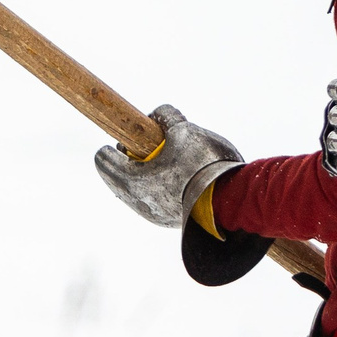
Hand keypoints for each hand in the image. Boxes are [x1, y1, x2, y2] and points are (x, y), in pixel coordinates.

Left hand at [94, 105, 243, 227]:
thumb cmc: (204, 164)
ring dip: (145, 176)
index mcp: (133, 179)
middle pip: (120, 178)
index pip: (106, 162)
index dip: (109, 150)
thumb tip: (158, 115)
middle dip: (130, 161)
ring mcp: (153, 214)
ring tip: (165, 162)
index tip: (116, 141)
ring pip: (138, 191)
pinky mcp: (170, 220)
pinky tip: (177, 178)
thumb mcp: (185, 130)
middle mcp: (138, 201)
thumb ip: (167, 118)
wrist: (230, 200)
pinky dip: (159, 188)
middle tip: (144, 147)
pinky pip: (155, 201)